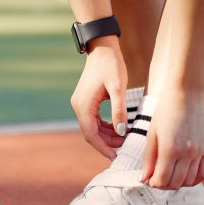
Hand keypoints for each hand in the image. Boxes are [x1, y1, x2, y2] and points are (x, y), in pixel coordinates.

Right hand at [70, 36, 128, 158]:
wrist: (102, 47)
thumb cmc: (111, 65)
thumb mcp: (118, 88)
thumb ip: (119, 111)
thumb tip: (121, 132)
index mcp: (83, 106)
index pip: (91, 134)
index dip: (103, 147)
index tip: (115, 157)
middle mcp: (78, 107)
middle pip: (91, 133)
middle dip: (106, 143)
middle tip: (124, 148)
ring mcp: (81, 104)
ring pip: (92, 127)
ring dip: (107, 135)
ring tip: (124, 139)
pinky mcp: (86, 101)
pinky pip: (94, 120)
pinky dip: (105, 127)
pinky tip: (118, 128)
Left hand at [142, 90, 203, 189]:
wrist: (186, 96)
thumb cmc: (164, 113)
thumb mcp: (151, 135)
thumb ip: (148, 159)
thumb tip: (143, 179)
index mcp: (170, 149)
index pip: (161, 179)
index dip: (152, 183)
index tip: (147, 179)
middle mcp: (187, 153)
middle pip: (175, 183)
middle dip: (163, 185)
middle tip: (156, 178)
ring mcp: (199, 152)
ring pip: (189, 181)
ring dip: (177, 183)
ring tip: (168, 175)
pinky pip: (203, 173)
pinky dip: (192, 179)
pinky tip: (183, 174)